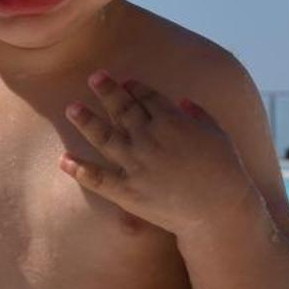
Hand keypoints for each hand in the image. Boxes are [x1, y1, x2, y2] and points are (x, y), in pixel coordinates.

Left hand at [59, 72, 248, 233]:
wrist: (220, 211)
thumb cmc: (225, 170)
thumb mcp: (217, 134)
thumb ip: (198, 114)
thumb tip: (182, 102)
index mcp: (171, 121)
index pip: (146, 97)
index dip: (134, 86)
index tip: (126, 81)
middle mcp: (148, 139)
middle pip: (122, 109)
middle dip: (107, 91)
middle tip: (93, 77)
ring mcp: (135, 165)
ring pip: (104, 137)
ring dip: (86, 121)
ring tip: (72, 108)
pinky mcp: (127, 191)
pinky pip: (98, 178)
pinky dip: (79, 169)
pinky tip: (63, 159)